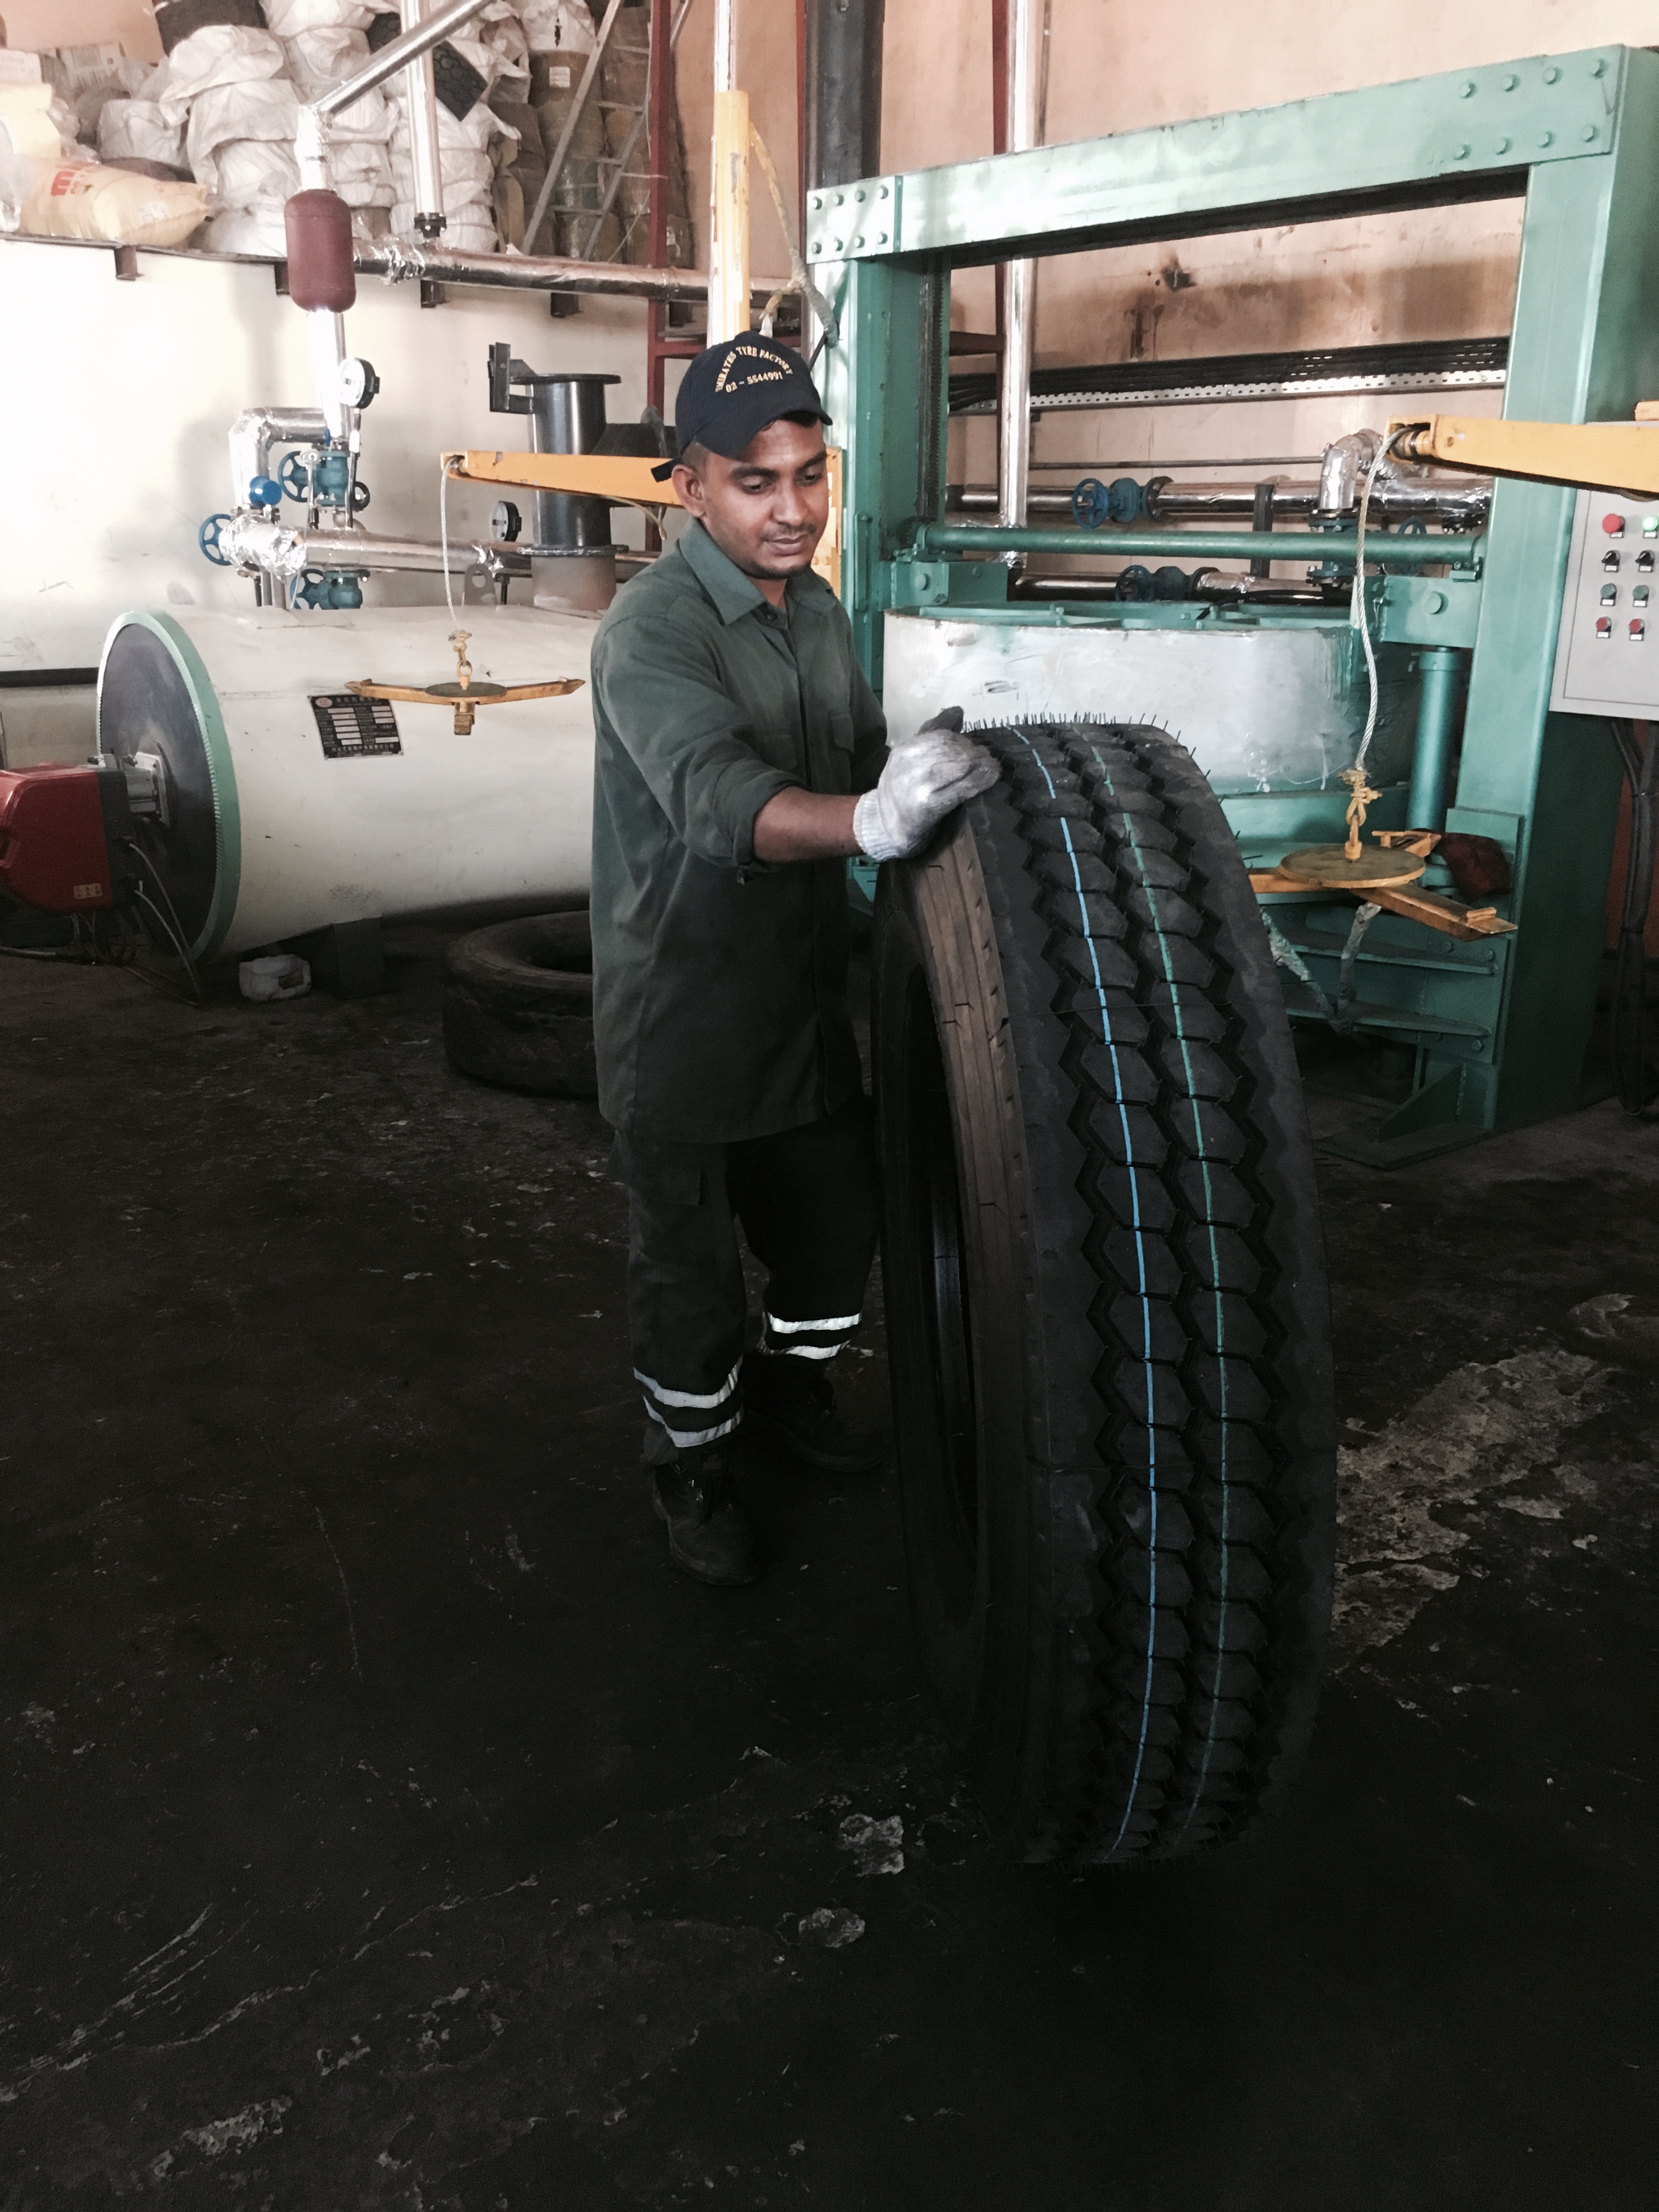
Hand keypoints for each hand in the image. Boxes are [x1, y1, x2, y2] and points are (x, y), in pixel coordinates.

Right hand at [853, 707, 997, 862]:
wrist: (881, 829)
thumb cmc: (902, 794)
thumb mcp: (910, 760)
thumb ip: (932, 735)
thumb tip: (958, 711)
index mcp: (904, 751)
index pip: (940, 735)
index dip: (963, 740)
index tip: (975, 747)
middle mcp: (908, 765)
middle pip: (951, 749)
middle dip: (974, 752)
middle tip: (988, 758)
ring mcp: (917, 786)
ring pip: (958, 765)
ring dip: (981, 764)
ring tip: (992, 767)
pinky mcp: (927, 808)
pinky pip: (961, 789)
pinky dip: (980, 781)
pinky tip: (991, 778)